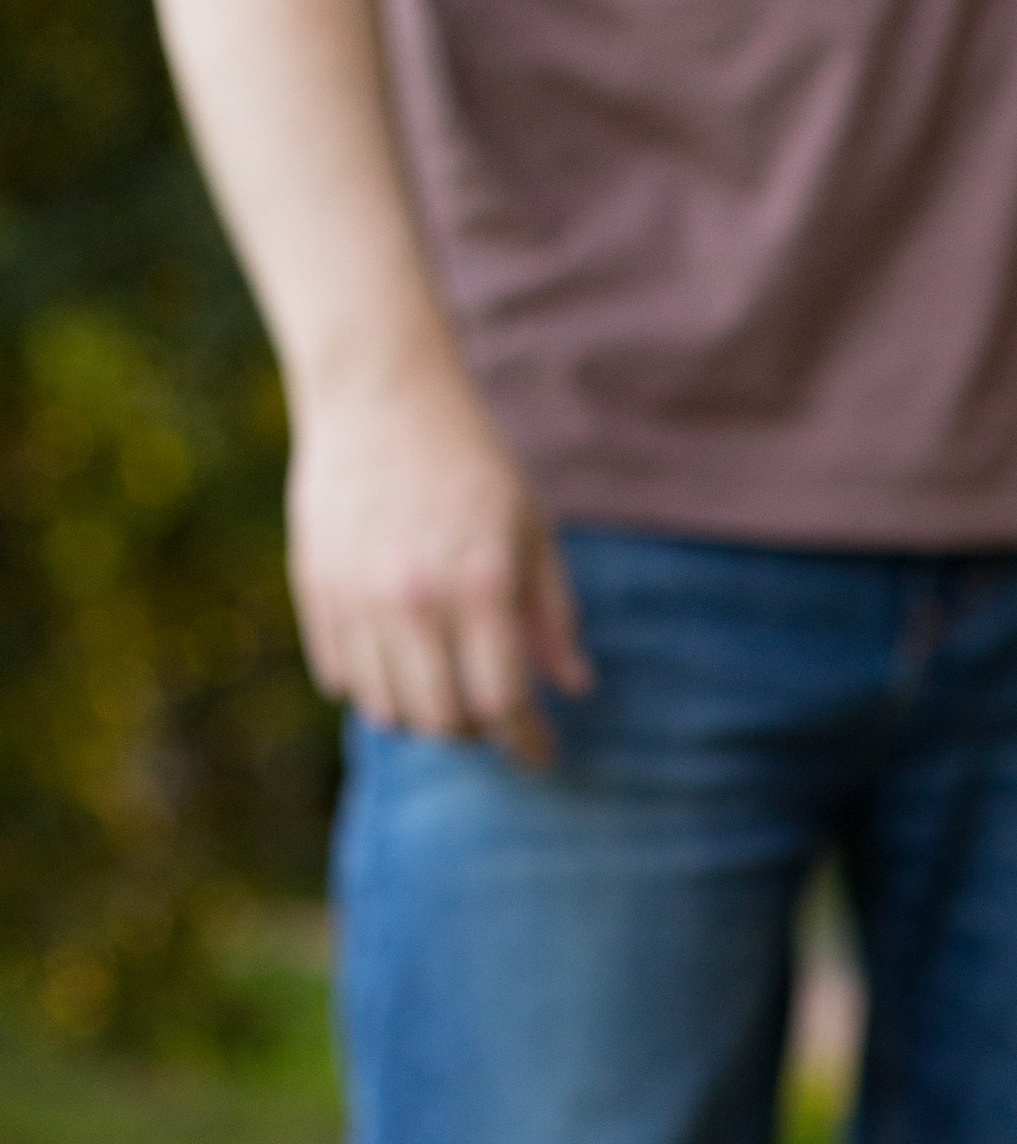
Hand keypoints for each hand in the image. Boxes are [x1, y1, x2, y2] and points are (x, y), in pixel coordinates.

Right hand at [287, 357, 591, 762]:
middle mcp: (414, 601)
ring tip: (444, 694)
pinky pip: (340, 676)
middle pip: (441, 722)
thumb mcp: (533, 531)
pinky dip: (372, 687)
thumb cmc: (471, 461)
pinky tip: (397, 666)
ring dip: (421, 717)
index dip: (526, 742)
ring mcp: (357, 597)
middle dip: (475, 734)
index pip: (503, 704)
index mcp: (479, 587)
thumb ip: (553, 615)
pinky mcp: (316, 587)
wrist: (381, 391)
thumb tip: (574, 687)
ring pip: (386, 709)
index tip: (541, 753)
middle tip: (492, 717)